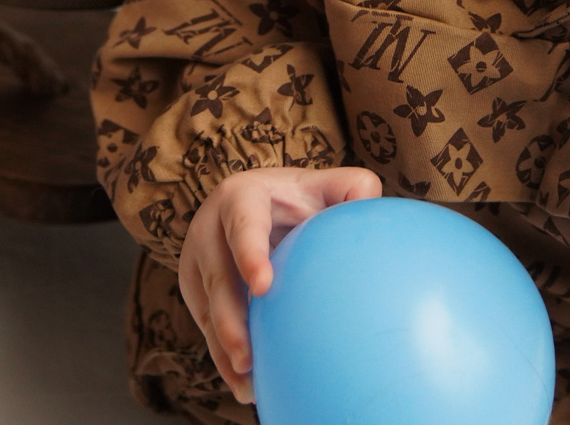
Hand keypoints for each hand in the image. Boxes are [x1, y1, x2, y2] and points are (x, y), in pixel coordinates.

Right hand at [177, 165, 381, 401]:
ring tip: (247, 382)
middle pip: (216, 276)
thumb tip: (373, 206)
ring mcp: (198, 261)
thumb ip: (352, 189)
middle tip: (247, 357)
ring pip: (207, 308)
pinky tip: (247, 386)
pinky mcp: (196, 289)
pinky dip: (223, 357)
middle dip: (228, 319)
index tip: (263, 287)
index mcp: (241, 198)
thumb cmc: (299, 198)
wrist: (257, 203)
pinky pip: (206, 326)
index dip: (249, 253)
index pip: (242, 224)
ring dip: (223, 348)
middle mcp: (210, 228)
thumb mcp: (325, 184)